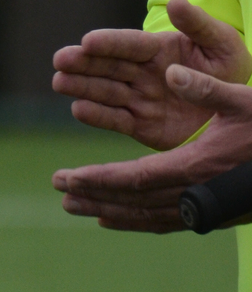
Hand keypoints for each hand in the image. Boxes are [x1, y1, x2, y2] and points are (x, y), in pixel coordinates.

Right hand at [51, 0, 251, 150]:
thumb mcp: (222, 44)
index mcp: (160, 49)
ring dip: (81, 87)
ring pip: (105, 92)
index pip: (131, 44)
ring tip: (59, 82)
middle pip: (108, 67)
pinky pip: (115, 121)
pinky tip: (78, 109)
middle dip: (83, 63)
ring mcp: (140, 99)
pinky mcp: (140, 125)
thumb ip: (198, 25)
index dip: (110, 43)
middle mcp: (143, 73)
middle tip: (60, 60)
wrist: (236, 111)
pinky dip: (97, 116)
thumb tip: (176, 2)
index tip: (88, 40)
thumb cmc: (231, 71)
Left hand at [52, 65, 251, 231]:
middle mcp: (196, 194)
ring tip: (75, 206)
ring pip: (145, 216)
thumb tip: (171, 69)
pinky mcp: (211, 215)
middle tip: (58, 187)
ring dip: (108, 211)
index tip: (67, 177)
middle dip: (93, 195)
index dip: (99, 179)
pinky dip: (135, 221)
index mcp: (197, 166)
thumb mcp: (245, 99)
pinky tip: (113, 219)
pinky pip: (163, 222)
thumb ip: (207, 88)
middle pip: (133, 201)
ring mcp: (204, 210)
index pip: (136, 178)